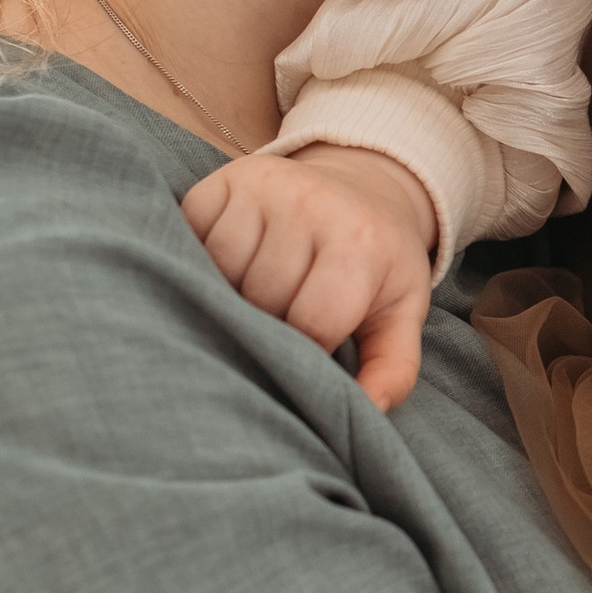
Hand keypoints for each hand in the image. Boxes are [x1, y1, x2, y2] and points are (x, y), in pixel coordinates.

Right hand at [180, 144, 437, 411]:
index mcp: (360, 242)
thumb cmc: (377, 263)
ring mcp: (264, 186)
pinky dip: (202, 260)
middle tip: (281, 321)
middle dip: (266, 324)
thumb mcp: (400, 312)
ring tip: (256, 295)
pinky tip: (229, 265)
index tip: (307, 354)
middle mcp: (311, 204)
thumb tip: (366, 413)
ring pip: (220, 270)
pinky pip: (191, 234)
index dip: (302, 354)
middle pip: (261, 298)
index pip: (310, 323)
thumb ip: (392, 368)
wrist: (362, 185)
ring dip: (230, 294)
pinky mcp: (223, 179)